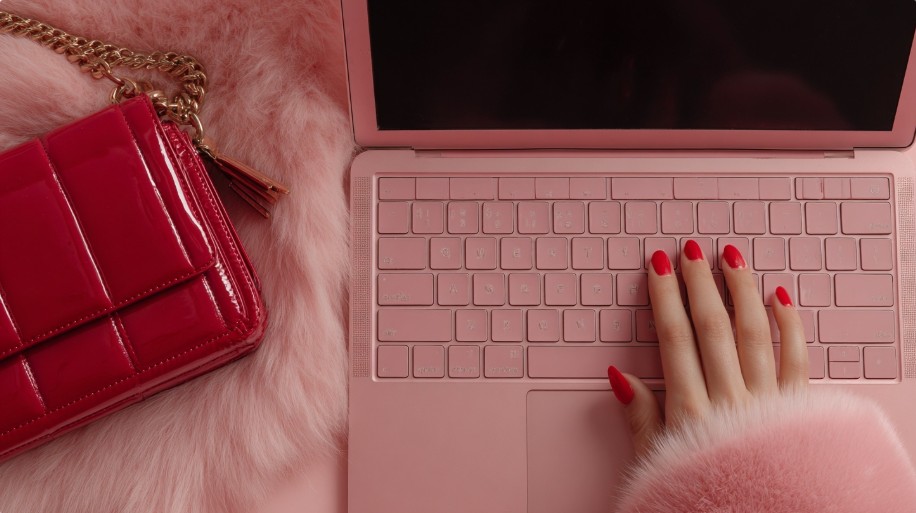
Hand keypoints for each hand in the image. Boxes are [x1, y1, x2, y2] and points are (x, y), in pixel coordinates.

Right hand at [609, 241, 807, 456]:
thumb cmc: (701, 495)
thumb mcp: (654, 462)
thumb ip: (640, 418)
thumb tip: (620, 376)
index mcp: (690, 411)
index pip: (674, 337)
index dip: (664, 296)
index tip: (657, 267)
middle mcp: (729, 400)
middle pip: (712, 326)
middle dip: (699, 282)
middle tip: (690, 250)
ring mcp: (766, 402)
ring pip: (754, 332)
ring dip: (741, 290)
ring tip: (732, 258)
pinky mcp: (798, 409)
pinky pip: (797, 358)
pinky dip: (790, 325)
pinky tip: (781, 298)